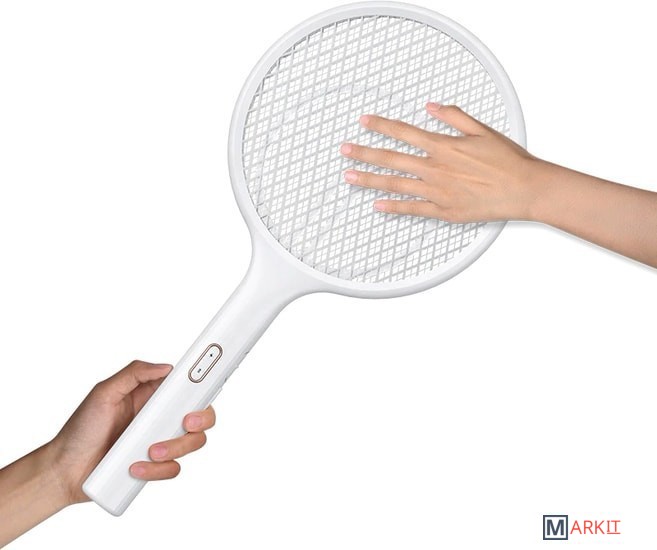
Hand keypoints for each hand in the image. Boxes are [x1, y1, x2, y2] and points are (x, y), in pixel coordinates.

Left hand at [48, 360, 215, 503]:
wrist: (65, 470)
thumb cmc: (81, 429)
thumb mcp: (103, 392)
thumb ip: (134, 373)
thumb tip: (165, 367)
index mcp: (153, 396)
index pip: (187, 387)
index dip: (203, 384)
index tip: (208, 383)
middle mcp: (161, 418)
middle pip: (201, 415)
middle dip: (202, 419)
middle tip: (187, 422)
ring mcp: (160, 442)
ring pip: (192, 443)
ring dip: (176, 448)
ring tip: (150, 451)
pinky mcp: (156, 466)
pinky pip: (173, 468)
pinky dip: (158, 469)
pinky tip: (135, 467)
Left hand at [339, 102, 540, 221]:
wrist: (525, 188)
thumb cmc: (508, 160)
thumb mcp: (482, 130)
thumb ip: (454, 116)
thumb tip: (431, 106)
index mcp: (444, 146)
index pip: (404, 132)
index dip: (381, 126)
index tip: (364, 122)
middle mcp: (435, 168)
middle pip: (391, 159)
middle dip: (364, 153)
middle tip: (344, 150)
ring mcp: (437, 191)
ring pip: (395, 184)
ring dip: (370, 180)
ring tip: (350, 177)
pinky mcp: (444, 211)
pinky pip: (412, 209)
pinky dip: (393, 208)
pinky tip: (377, 206)